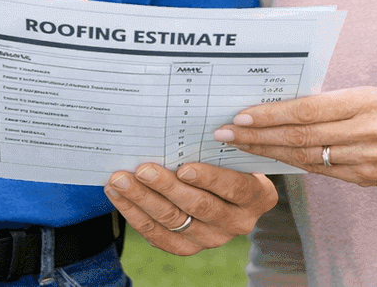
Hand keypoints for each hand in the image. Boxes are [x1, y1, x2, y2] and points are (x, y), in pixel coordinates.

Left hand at [105, 162, 275, 255]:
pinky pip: (158, 236)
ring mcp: (213, 238)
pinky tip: (119, 197)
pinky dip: (136, 215)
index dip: (209, 178)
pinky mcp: (189, 248)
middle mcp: (239, 222)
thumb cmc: (229, 161)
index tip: (184, 168)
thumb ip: (217, 147)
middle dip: (166, 186)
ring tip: (120, 181)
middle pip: (198, 206)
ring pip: (173, 222)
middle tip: (141, 169)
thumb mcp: (235, 153)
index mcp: (257, 197)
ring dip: (143, 199)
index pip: (234, 188)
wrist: (228, 191)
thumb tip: (179, 128)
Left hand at [213, 86, 376, 187]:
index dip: (272, 115)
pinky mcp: (364, 179)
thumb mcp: (369, 93)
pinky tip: (271, 158)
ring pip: (307, 158)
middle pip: (302, 137)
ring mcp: (366, 160)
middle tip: (226, 134)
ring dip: (269, 153)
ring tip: (240, 148)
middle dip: (259, 136)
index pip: (309, 110)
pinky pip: (320, 172)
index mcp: (367, 102)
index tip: (241, 116)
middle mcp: (367, 132)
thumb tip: (284, 104)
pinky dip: (293, 164)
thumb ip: (331, 101)